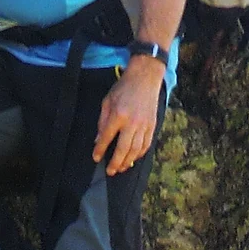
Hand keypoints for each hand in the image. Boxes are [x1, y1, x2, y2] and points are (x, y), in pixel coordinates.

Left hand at [94, 57, 164, 173]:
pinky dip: (139, 154)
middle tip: (110, 172)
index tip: (96, 158)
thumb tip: (97, 140)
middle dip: (116, 162)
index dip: (100, 149)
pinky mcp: (152, 125)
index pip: (106, 137)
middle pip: (123, 149)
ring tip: (121, 168)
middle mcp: (132, 122)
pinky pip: (146, 144)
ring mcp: (144, 125)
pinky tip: (133, 158)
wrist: (145, 78)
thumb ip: (102, 122)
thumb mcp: (107, 102)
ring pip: (135, 150)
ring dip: (128, 162)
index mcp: (118, 115)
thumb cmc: (123, 88)